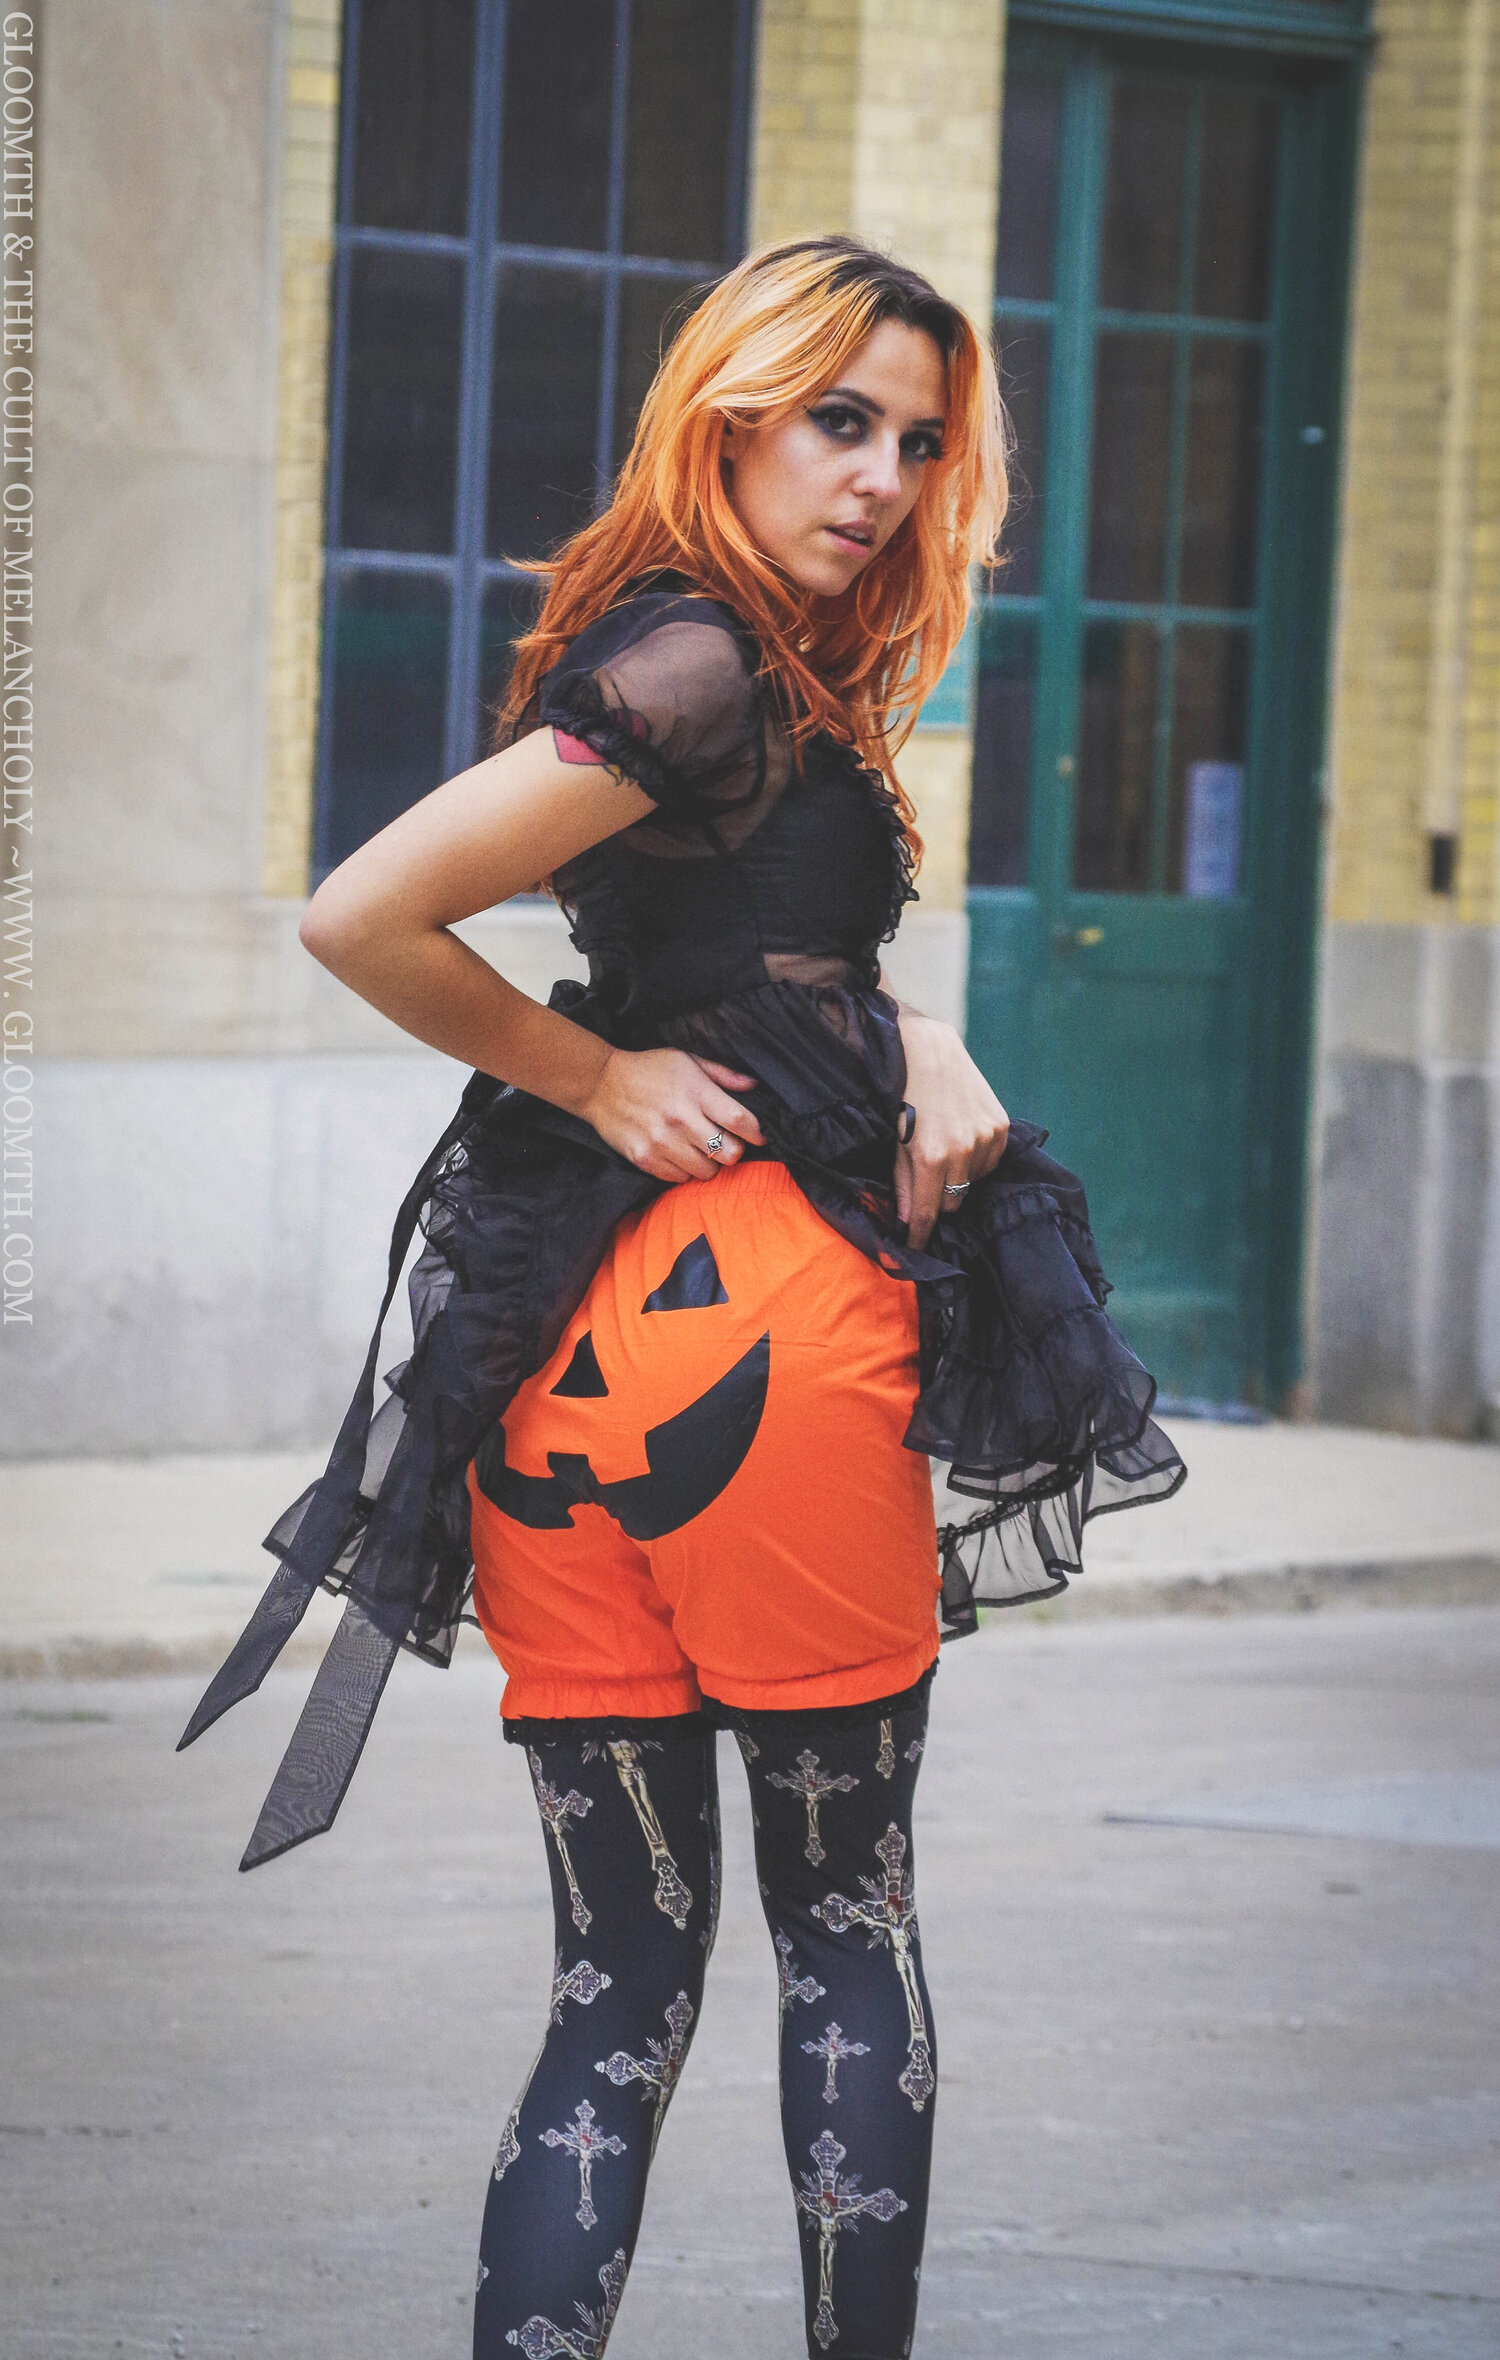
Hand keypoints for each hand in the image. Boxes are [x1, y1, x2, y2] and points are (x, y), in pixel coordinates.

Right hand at [580, 1049, 764, 1181]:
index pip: (739, 1121)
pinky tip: (677, 1153)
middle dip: (734, 1151)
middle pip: (729, 1153)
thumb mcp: (687, 1061)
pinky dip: (684, 1170)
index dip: (756, 1132)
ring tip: (698, 1147)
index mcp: (695, 1093)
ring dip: (708, 1162)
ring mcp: (662, 1143)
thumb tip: (753, 1087)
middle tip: (725, 1142)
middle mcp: (681, 1120)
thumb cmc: (649, 1070)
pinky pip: (680, 1178)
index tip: (758, 1135)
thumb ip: (722, 1075)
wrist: (600, 1085)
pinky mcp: (645, 1159)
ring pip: (707, 1171)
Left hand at [894, 1011, 1008, 1247]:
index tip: (916, 1245)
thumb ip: (903, 1183)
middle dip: (938, 1199)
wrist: (928, 1052)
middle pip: (953, 1203)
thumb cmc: (903, 1097)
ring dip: (959, 1178)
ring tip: (944, 1150)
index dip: (921, 1232)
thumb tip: (908, 1220)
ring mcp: (985, 1139)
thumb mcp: (894, 1142)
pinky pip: (989, 1163)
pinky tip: (962, 1140)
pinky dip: (976, 1161)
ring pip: (973, 1184)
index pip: (929, 1212)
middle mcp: (962, 1151)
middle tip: (926, 1180)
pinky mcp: (999, 1127)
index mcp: (931, 1157)